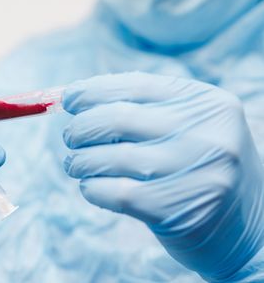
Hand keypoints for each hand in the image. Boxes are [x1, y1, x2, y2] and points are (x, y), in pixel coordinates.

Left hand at [62, 72, 263, 280]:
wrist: (247, 229)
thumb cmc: (200, 169)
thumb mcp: (189, 128)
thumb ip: (144, 109)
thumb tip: (78, 98)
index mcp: (206, 103)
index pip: (135, 85)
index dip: (92, 91)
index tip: (68, 100)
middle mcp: (205, 133)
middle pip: (117, 118)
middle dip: (80, 128)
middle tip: (70, 137)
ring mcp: (193, 172)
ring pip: (110, 157)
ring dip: (79, 160)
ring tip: (74, 163)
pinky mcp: (176, 209)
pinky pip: (114, 192)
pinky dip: (91, 188)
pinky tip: (90, 187)